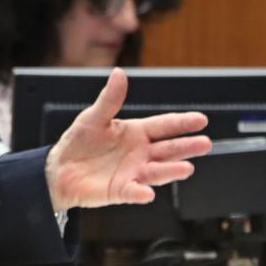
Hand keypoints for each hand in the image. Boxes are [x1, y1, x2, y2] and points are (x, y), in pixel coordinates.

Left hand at [45, 68, 210, 211]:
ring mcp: (133, 173)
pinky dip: (140, 192)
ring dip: (171, 170)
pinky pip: (133, 192)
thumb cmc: (79, 142)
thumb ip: (110, 99)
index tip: (200, 119)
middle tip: (205, 143)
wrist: (61, 169)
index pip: (163, 126)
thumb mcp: (94, 117)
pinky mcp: (121, 190)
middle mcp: (140, 153)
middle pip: (168, 149)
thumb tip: (119, 73)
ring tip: (187, 167)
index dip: (181, 123)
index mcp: (136, 133)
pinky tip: (148, 192)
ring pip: (157, 171)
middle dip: (186, 146)